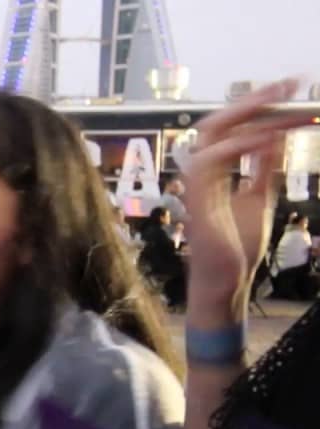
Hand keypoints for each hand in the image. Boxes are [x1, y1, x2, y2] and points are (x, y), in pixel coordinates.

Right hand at [183, 79, 309, 303]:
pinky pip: (212, 160)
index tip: (296, 92)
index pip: (236, 128)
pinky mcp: (198, 199)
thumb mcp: (260, 196)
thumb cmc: (238, 245)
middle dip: (254, 100)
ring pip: (212, 132)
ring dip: (248, 113)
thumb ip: (265, 167)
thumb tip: (277, 135)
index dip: (264, 108)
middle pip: (220, 121)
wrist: (227, 280)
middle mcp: (202, 171)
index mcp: (216, 170)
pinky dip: (240, 145)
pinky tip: (269, 137)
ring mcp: (198, 183)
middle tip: (289, 83)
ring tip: (283, 101)